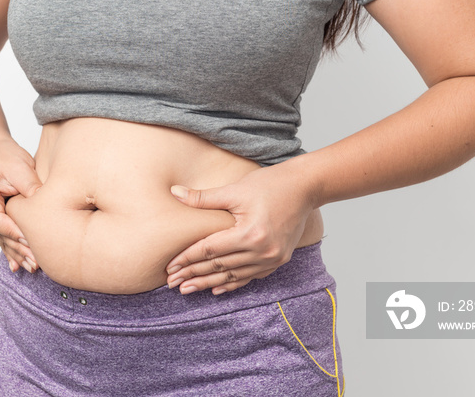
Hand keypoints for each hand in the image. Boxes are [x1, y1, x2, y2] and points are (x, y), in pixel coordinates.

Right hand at [0, 138, 42, 272]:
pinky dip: (12, 252)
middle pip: (0, 234)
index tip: (29, 240)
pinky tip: (18, 267)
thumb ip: (29, 185)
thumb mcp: (19, 167)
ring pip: (2, 239)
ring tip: (33, 266)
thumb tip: (43, 202)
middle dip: (18, 248)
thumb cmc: (7, 159)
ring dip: (17, 253)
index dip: (13, 232)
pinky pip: (3, 239)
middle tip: (36, 261)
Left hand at [165, 160, 316, 294]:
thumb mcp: (234, 189)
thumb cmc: (270, 184)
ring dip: (209, 283)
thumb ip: (203, 197)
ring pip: (233, 276)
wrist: (305, 188)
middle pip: (219, 267)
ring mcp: (272, 258)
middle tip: (172, 283)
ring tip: (187, 289)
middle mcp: (262, 251)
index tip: (169, 267)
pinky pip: (250, 277)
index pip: (209, 250)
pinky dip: (232, 283)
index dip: (187, 258)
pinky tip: (216, 289)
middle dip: (193, 275)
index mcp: (249, 233)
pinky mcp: (278, 260)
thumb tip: (174, 193)